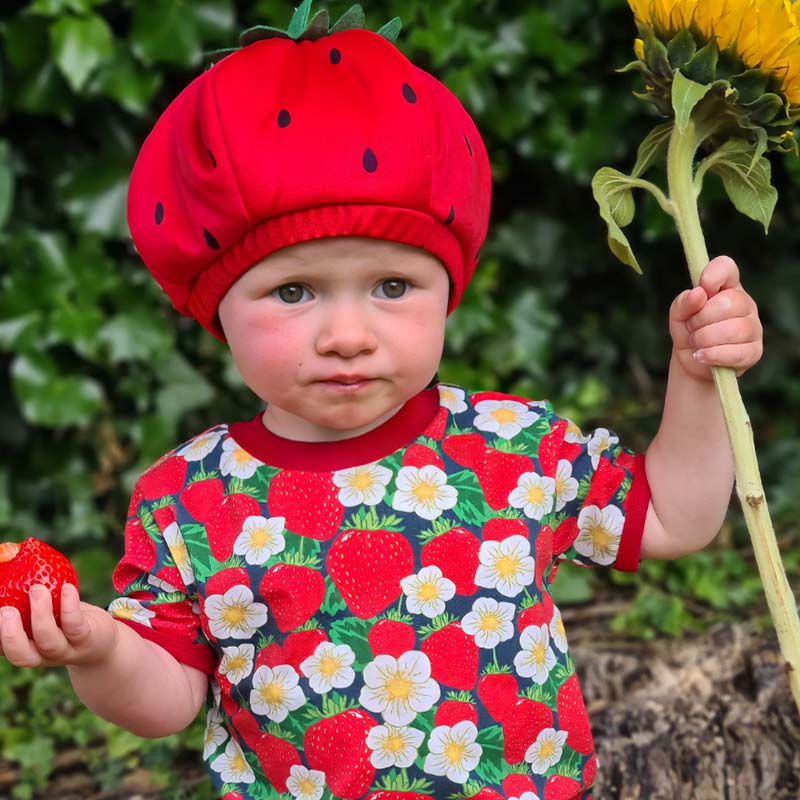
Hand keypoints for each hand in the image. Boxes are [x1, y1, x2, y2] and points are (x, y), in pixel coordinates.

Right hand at [0, 583, 118, 668]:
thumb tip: (9, 553)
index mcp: (25, 646)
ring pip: (48, 641)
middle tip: (5, 610)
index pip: (2, 646)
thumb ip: (27, 593)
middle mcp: (41, 653)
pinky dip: (69, 606)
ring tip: (37, 589)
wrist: (103, 640)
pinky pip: (75, 625)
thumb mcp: (45, 607)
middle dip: (9, 633)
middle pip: (20, 654)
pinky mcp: (86, 639)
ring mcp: (65, 650)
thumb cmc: (65, 619)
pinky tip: (66, 587)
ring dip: (40, 614)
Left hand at [669, 255, 762, 381]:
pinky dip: (713, 355)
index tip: (701, 289)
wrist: (693, 362)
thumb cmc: (688, 332)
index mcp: (727, 288)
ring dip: (705, 338)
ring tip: (695, 343)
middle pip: (729, 302)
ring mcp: (753, 328)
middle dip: (701, 318)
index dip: (712, 275)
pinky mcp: (754, 352)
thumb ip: (683, 302)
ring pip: (734, 329)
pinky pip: (736, 352)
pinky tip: (701, 355)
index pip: (726, 268)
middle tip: (692, 328)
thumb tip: (698, 293)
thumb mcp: (678, 316)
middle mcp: (745, 304)